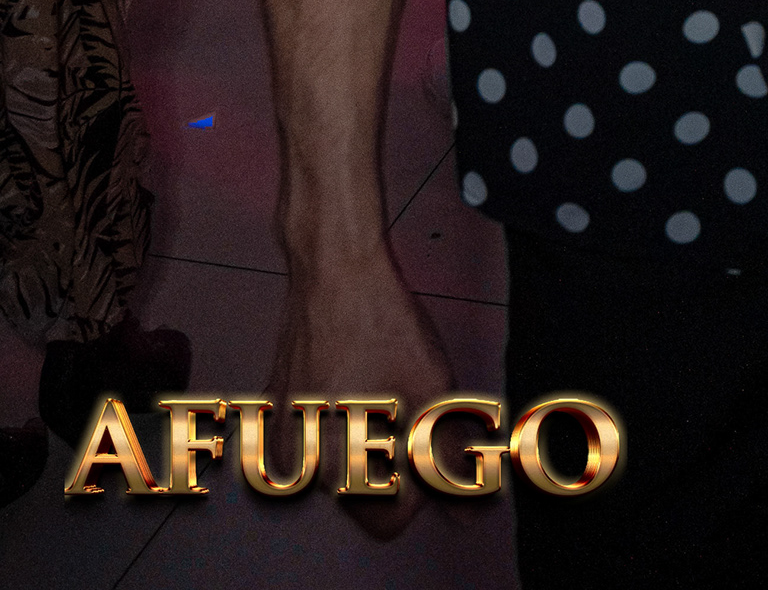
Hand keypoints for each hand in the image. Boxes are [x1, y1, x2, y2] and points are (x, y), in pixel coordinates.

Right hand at [269, 254, 453, 539]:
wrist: (334, 268)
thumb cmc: (381, 322)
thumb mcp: (433, 392)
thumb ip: (449, 459)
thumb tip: (471, 515)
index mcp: (336, 469)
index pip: (391, 520)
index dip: (426, 482)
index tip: (436, 438)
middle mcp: (298, 464)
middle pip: (364, 497)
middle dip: (398, 463)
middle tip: (416, 405)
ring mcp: (281, 437)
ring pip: (343, 469)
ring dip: (373, 443)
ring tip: (388, 386)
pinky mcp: (276, 411)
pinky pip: (320, 440)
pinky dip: (348, 421)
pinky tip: (364, 377)